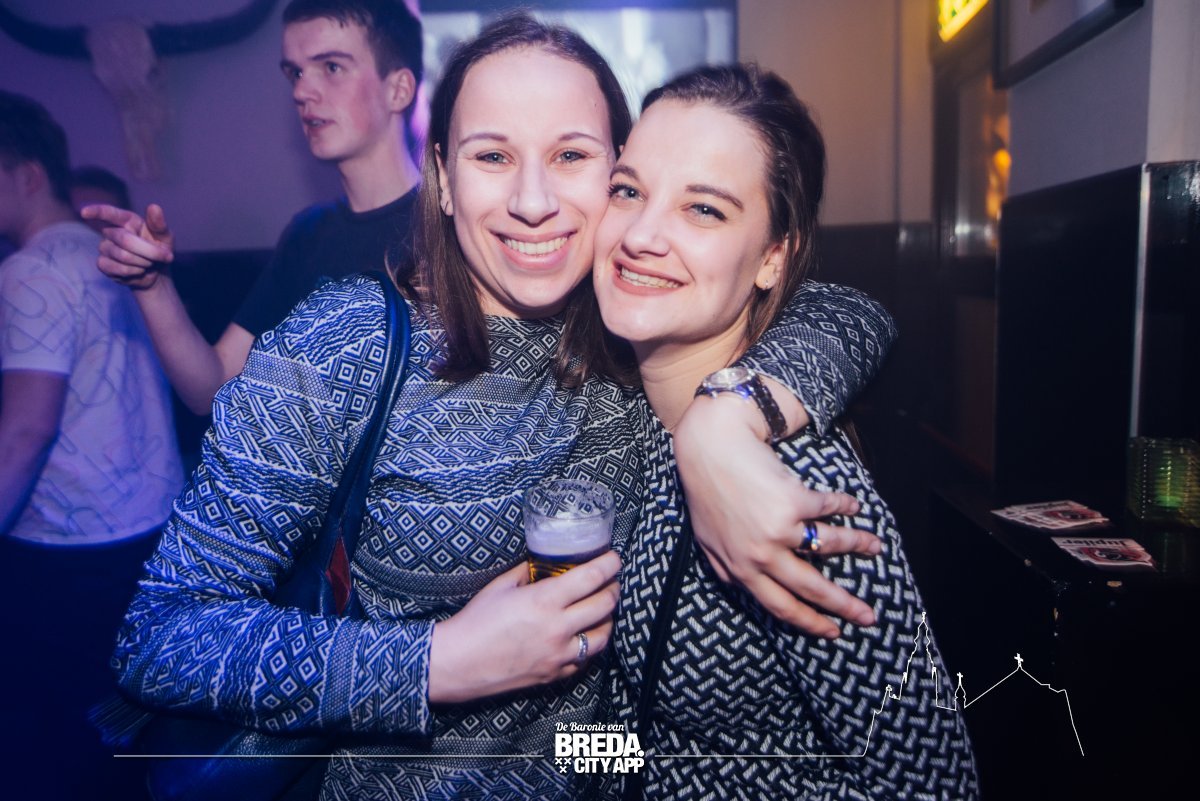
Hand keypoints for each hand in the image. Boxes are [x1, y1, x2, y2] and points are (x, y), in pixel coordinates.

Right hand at [83, 203, 174, 289]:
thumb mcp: (166, 237)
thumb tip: (154, 206)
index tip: (84, 212)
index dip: (96, 212)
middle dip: (149, 251)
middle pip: (125, 240)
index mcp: (127, 221)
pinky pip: (117, 268)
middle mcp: (111, 232)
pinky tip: (138, 271)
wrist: (156, 273)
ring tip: (148, 263)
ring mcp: (105, 248)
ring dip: (143, 262)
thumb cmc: (160, 250)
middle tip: (165, 256)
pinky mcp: (103, 264)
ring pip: (123, 256)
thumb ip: (159, 224)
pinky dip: (134, 272)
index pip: (109, 213)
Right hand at [428, 551, 620, 703]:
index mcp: (544, 601)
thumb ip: (528, 572)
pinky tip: (583, 635)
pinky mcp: (555, 674)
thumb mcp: (501, 586)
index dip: (610, 564)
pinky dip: (589, 644)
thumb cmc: (475, 622)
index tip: (614, 558)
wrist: (458, 663)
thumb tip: (546, 563)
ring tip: (602, 609)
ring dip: (607, 619)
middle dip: (614, 588)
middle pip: (605, 604)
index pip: (592, 577)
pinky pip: (586, 659)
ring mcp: (559, 654)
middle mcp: (557, 628)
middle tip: (611, 581)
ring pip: (603, 635)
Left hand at [674, 395, 879, 637]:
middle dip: (845, 605)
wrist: (709, 447)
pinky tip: (854, 508)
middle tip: (869, 617)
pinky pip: (829, 509)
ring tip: (876, 547)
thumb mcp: (708, 541)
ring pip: (829, 546)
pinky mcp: (792, 501)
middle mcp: (759, 556)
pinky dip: (846, 508)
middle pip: (811, 588)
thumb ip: (726, 569)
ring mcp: (777, 530)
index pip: (781, 607)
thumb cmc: (706, 492)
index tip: (834, 633)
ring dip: (858, 545)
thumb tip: (742, 589)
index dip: (811, 622)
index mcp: (739, 571)